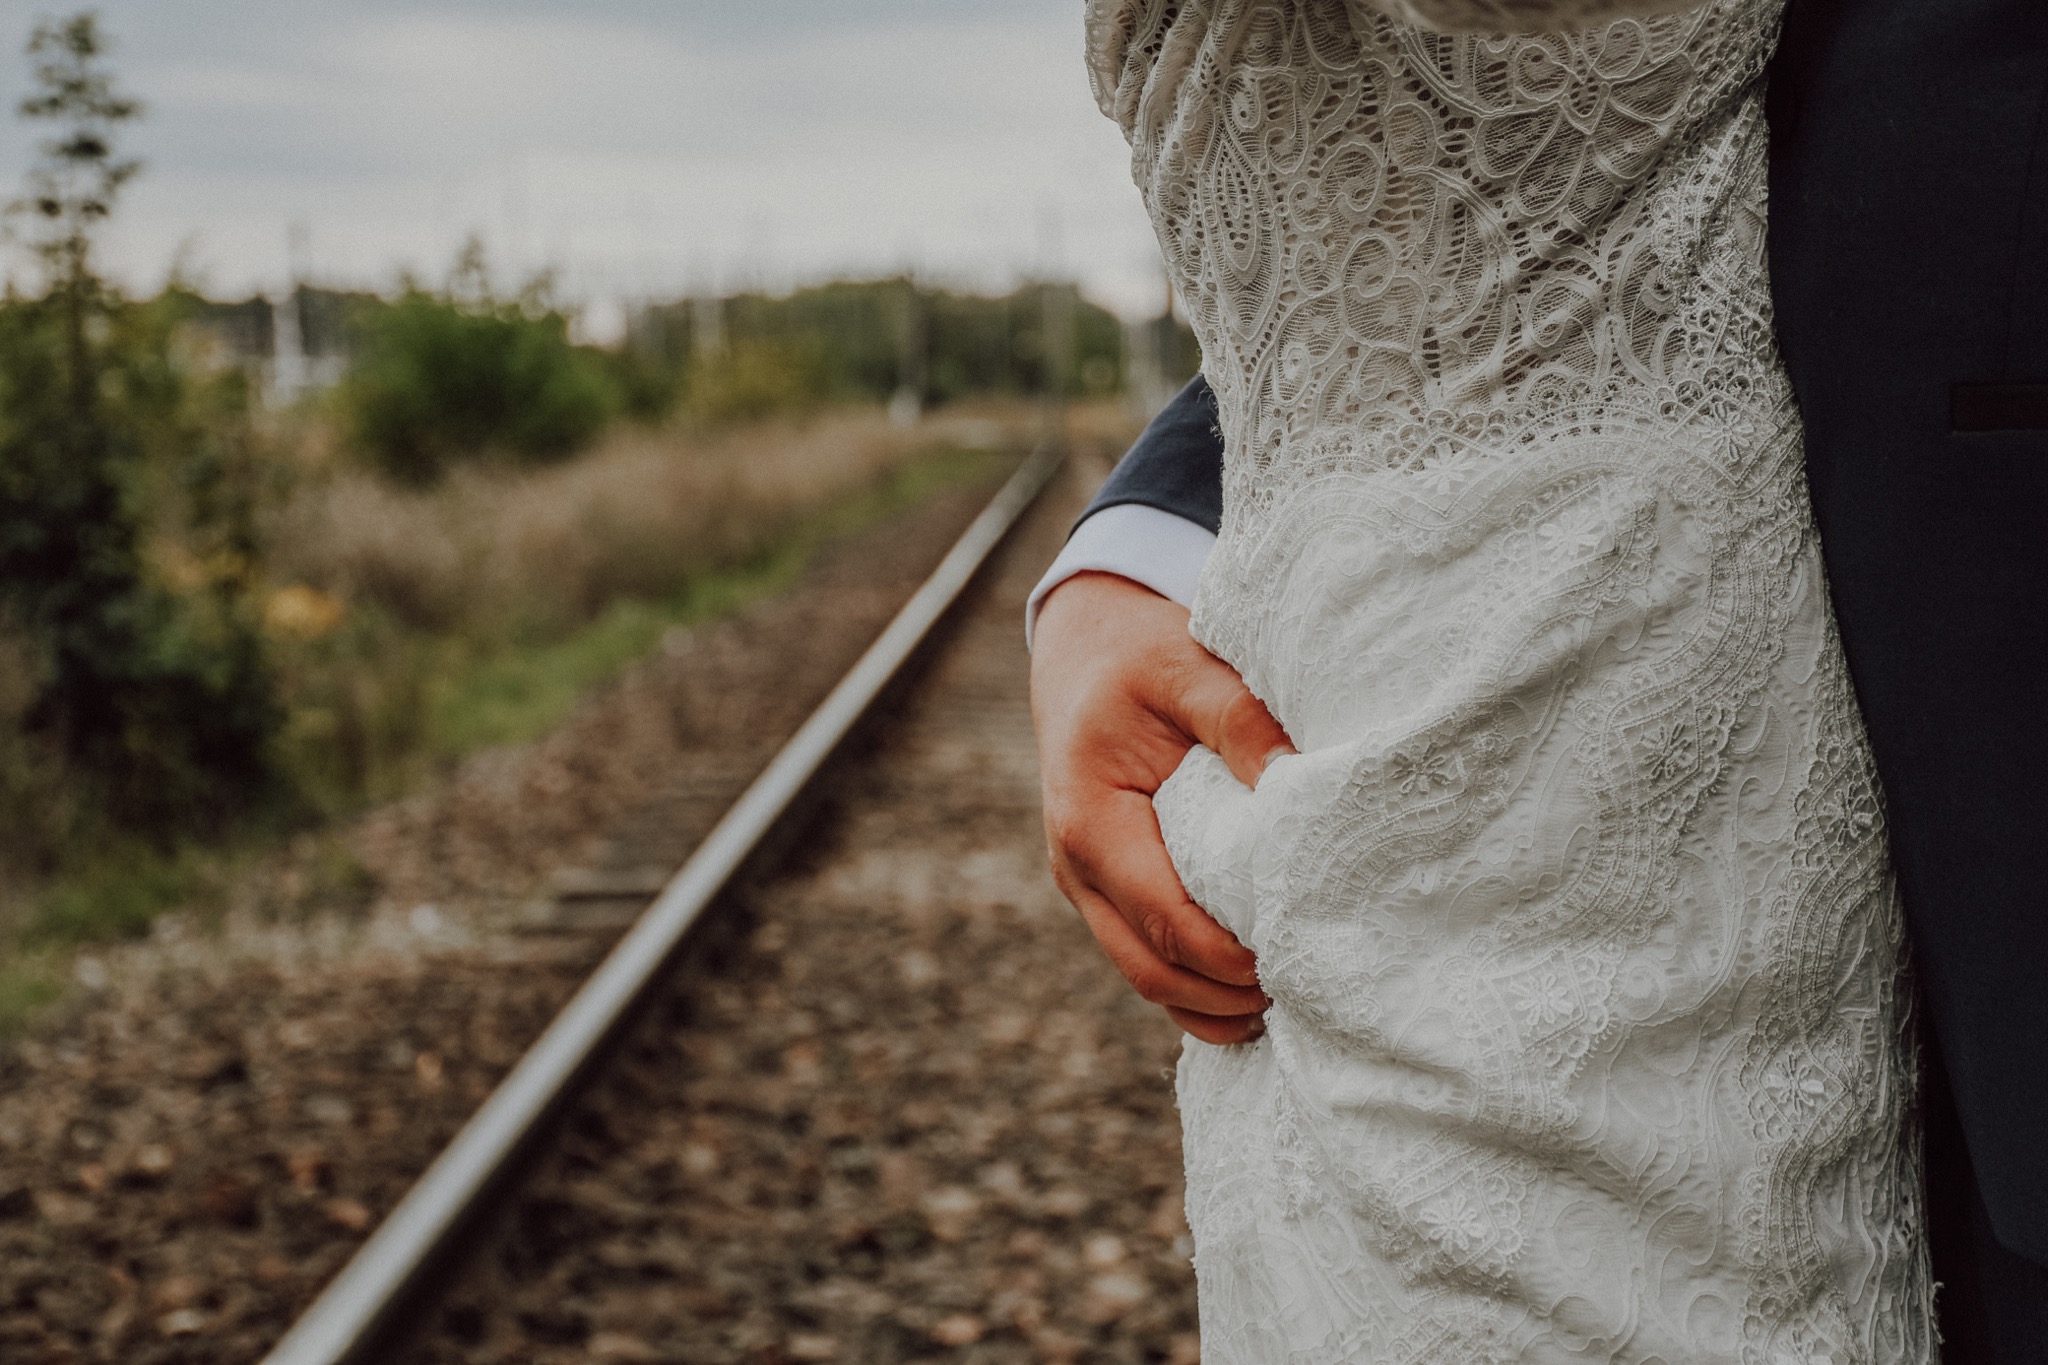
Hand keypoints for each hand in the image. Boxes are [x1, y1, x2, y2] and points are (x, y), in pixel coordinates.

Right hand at [1030, 571, 1294, 1044]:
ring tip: (1294, 1000)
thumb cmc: (1138, 657)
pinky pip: (1146, 960)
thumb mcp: (1187, 666)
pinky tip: (1254, 994)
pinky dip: (1196, 990)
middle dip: (1230, 994)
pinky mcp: (1107, 891)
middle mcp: (1078, 868)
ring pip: (1146, 976)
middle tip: (1314, 989)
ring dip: (1214, 1001)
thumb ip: (1240, 720)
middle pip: (1152, 968)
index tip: (1305, 955)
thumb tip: (1296, 781)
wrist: (1081, 650)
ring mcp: (1087, 887)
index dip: (1233, 956)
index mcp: (1093, 822)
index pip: (1167, 920)